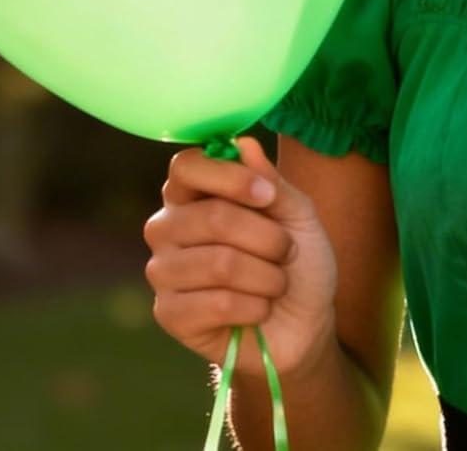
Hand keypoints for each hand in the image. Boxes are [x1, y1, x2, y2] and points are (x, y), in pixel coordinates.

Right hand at [143, 134, 338, 380]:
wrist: (302, 324)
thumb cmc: (297, 260)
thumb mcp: (298, 215)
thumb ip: (271, 181)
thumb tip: (243, 143)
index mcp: (195, 193)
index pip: (186, 166)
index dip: (229, 177)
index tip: (268, 195)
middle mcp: (168, 226)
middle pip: (212, 216)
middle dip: (267, 237)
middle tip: (287, 251)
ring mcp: (163, 270)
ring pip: (218, 263)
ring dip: (266, 276)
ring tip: (276, 283)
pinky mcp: (168, 314)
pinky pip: (216, 303)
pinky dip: (254, 306)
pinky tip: (259, 310)